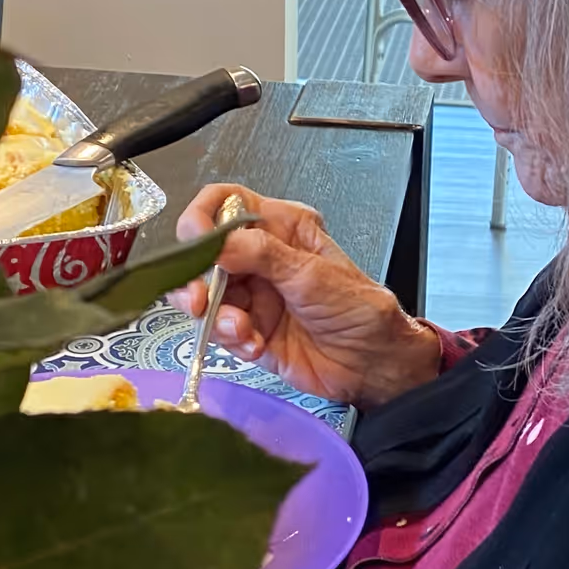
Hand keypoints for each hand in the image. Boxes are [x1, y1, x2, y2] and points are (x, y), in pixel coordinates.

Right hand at [169, 183, 440, 406]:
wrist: (373, 365)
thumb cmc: (360, 310)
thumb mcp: (314, 275)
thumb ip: (264, 255)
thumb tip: (219, 242)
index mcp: (281, 228)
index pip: (225, 203)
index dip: (203, 217)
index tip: (196, 242)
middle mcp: (260, 258)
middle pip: (203, 253)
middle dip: (195, 277)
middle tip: (199, 299)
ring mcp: (251, 295)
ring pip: (204, 295)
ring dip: (215, 316)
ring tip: (240, 329)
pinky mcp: (247, 330)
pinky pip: (218, 330)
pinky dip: (230, 339)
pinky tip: (254, 345)